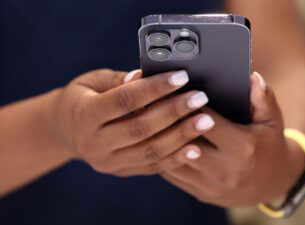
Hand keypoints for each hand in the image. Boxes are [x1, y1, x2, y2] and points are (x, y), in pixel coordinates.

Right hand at [52, 69, 214, 176]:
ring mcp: (108, 162)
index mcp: (84, 115)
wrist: (67, 131)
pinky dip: (175, 157)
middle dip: (174, 112)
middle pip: (140, 128)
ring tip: (206, 121)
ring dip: (181, 136)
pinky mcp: (121, 171)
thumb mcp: (91, 81)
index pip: (124, 100)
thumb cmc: (83, 97)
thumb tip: (143, 76)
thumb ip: (117, 80)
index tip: (181, 77)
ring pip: (150, 151)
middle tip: (200, 98)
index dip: (154, 88)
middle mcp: (94, 143)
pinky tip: (196, 147)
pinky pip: (152, 166)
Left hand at [161, 72, 304, 206]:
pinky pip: (172, 173)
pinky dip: (161, 155)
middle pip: (183, 140)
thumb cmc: (269, 146)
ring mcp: (210, 184)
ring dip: (158, 138)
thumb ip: (263, 98)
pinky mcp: (199, 192)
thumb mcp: (272, 120)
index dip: (187, 103)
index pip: (205, 121)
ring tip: (146, 117)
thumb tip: (252, 77)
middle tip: (150, 100)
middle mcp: (224, 169)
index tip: (172, 88)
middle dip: (167, 119)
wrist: (270, 185)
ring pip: (172, 159)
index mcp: (241, 147)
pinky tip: (154, 138)